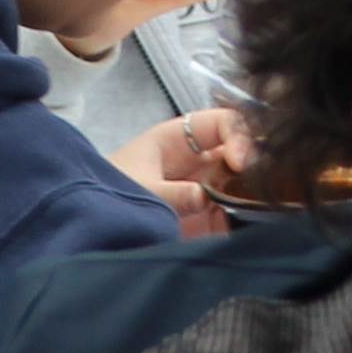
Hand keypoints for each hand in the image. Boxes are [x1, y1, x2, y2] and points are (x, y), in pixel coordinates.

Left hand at [111, 104, 255, 239]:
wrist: (90, 222)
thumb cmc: (107, 191)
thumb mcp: (138, 189)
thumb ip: (171, 193)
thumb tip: (203, 197)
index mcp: (180, 139)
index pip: (223, 123)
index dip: (238, 136)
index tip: (240, 161)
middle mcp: (199, 162)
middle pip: (241, 154)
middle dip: (255, 165)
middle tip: (261, 183)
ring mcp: (206, 191)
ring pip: (243, 187)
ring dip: (253, 196)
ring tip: (261, 207)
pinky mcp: (208, 221)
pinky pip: (236, 219)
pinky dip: (246, 224)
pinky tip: (252, 229)